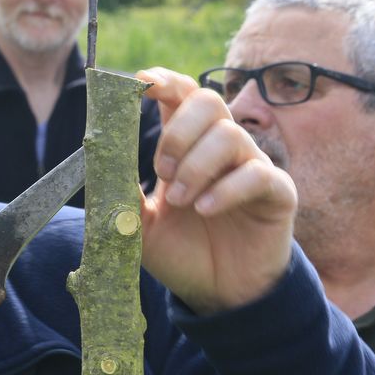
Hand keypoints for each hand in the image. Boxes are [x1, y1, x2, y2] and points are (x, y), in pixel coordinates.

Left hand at [136, 67, 296, 313]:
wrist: (216, 293)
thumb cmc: (180, 250)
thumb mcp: (138, 224)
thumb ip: (121, 193)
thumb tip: (98, 161)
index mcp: (186, 144)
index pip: (180, 94)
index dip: (164, 81)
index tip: (142, 83)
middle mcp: (220, 146)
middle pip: (207, 101)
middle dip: (177, 132)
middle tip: (160, 171)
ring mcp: (251, 165)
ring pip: (230, 134)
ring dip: (196, 166)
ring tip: (180, 201)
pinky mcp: (277, 193)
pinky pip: (258, 173)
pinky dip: (225, 189)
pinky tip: (205, 209)